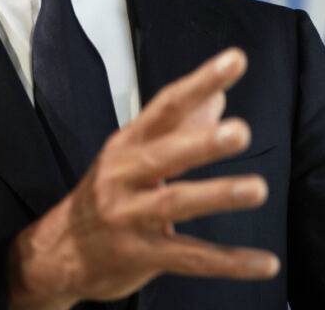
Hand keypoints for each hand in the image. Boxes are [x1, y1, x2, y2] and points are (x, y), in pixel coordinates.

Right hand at [7, 49, 279, 309]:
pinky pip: (191, 258)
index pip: (167, 106)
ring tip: (258, 189)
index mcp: (129, 143)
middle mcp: (125, 176)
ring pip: (175, 204)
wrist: (57, 253)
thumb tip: (219, 95)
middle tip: (241, 131)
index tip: (236, 60)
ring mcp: (129, 218)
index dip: (200, 81)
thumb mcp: (137, 152)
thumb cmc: (112, 191)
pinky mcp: (140, 256)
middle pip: (164, 155)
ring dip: (218, 195)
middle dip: (202, 143)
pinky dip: (230, 262)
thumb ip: (181, 125)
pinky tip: (266, 263)